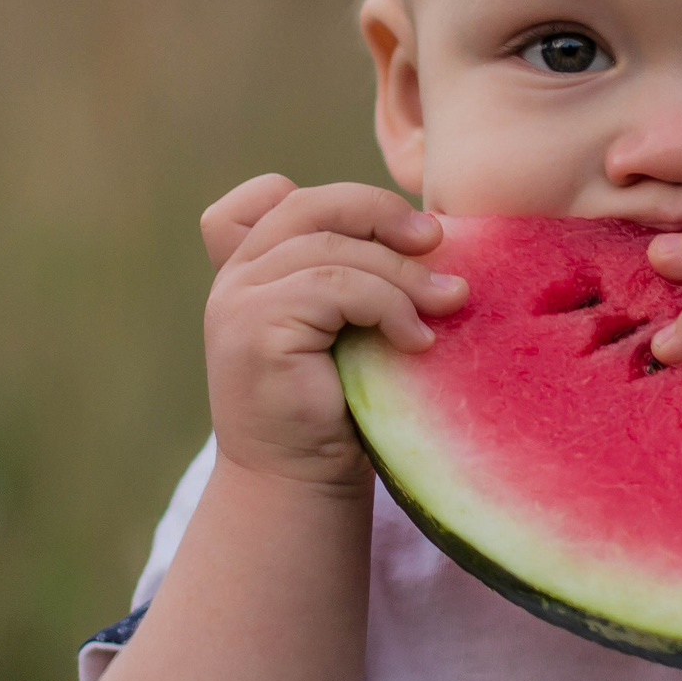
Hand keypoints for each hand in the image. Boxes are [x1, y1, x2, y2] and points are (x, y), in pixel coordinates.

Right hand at [200, 175, 467, 494]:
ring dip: (401, 274)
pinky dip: (387, 305)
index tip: (406, 233)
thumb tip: (433, 232)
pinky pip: (334, 287)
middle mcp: (234, 278)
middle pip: (309, 207)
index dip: (342, 199)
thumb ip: (358, 276)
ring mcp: (236, 301)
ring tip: (448, 303)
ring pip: (331, 250)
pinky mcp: (253, 329)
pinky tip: (417, 340)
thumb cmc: (335, 410)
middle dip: (381, 215)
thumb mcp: (346, 327)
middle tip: (437, 241)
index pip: (271, 194)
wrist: (298, 486)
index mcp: (249, 270)